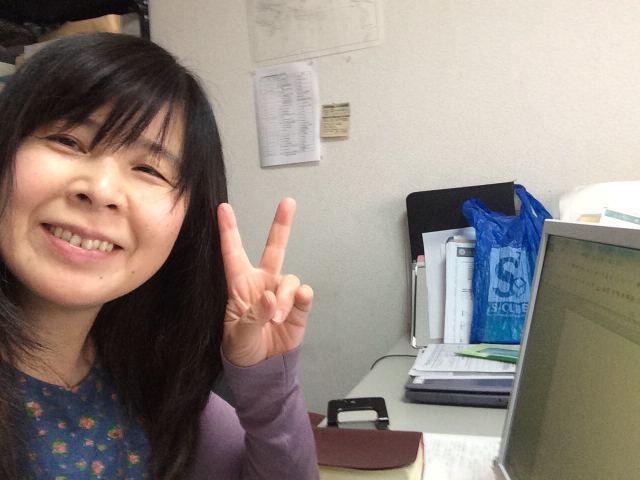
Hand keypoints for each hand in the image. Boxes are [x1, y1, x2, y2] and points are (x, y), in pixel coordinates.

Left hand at [218, 198, 312, 366]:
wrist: (263, 370)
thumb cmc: (242, 349)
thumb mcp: (238, 335)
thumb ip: (254, 316)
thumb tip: (271, 297)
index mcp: (240, 286)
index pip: (233, 254)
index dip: (228, 231)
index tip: (222, 208)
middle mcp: (262, 284)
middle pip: (274, 249)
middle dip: (281, 225)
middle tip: (288, 202)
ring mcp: (281, 294)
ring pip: (288, 278)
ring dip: (283, 298)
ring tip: (276, 320)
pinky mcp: (298, 307)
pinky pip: (303, 293)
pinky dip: (300, 298)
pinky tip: (297, 305)